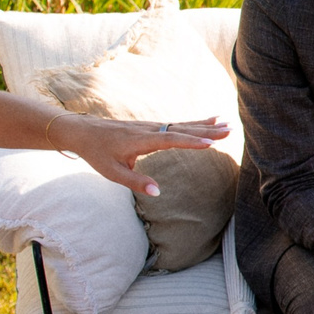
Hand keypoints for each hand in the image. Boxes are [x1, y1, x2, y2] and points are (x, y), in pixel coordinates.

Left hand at [54, 113, 231, 197]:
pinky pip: (177, 124)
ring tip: (226, 125)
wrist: (83, 131)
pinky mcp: (152, 126)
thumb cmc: (96, 153)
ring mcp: (151, 126)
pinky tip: (207, 121)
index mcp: (140, 140)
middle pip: (182, 129)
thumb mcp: (111, 173)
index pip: (170, 140)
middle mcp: (149, 129)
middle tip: (230, 130)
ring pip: (182, 125)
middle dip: (206, 131)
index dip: (191, 141)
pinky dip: (194, 123)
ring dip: (205, 125)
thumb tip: (158, 192)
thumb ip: (135, 182)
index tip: (211, 142)